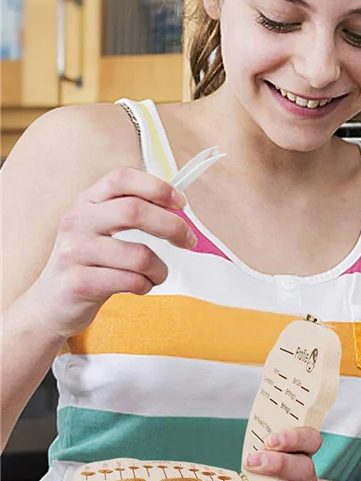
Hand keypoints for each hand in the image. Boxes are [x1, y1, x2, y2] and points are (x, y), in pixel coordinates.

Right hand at [28, 167, 195, 339]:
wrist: (51, 302)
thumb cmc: (89, 262)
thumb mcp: (101, 229)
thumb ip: (130, 212)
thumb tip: (176, 205)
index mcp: (87, 202)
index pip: (122, 178)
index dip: (157, 187)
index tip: (181, 204)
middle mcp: (77, 221)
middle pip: (134, 211)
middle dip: (172, 226)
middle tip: (188, 241)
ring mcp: (75, 252)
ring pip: (139, 255)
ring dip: (160, 268)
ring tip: (156, 274)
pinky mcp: (79, 283)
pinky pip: (131, 282)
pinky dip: (146, 286)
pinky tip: (140, 286)